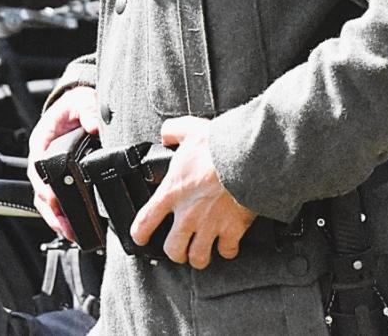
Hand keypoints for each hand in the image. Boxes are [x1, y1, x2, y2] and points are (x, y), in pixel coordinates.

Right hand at [26, 86, 102, 239]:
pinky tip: (76, 227)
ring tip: (71, 234)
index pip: (37, 169)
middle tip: (66, 229)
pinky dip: (65, 215)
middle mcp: (43, 159)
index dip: (44, 187)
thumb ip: (88, 111)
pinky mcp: (62, 178)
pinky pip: (59, 199)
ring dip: (57, 219)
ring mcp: (51, 171)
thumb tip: (94, 125)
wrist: (80, 104)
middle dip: (51, 213)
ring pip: (47, 201)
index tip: (54, 200)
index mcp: (42, 142)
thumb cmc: (76, 105)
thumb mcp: (82, 102)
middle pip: (40, 192)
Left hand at [132, 116, 255, 268]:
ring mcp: (210, 225)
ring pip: (198, 257)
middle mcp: (187, 214)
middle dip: (175, 252)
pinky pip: (227, 251)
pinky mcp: (232, 230)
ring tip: (200, 253)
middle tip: (179, 248)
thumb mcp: (189, 130)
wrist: (248, 160)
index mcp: (172, 192)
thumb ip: (173, 132)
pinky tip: (226, 245)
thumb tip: (166, 134)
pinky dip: (227, 250)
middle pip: (173, 250)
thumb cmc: (218, 147)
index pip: (145, 221)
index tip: (141, 238)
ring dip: (198, 257)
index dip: (140, 234)